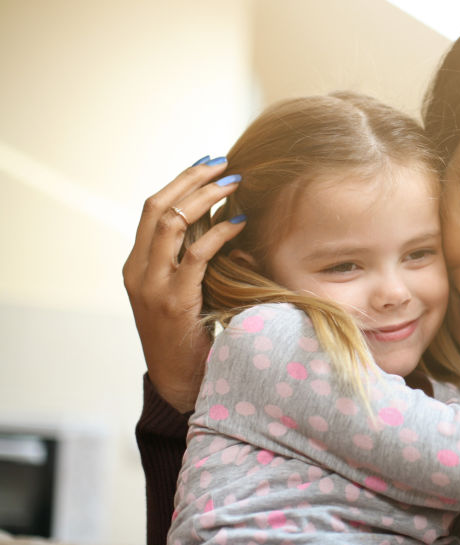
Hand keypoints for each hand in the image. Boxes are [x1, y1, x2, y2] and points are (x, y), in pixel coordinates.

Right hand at [122, 158, 244, 411]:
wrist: (180, 380)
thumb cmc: (190, 335)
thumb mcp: (184, 291)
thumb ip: (192, 261)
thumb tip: (225, 224)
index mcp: (136, 265)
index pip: (151, 209)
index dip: (179, 181)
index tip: (207, 163)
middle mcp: (138, 271)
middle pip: (157, 207)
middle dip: (190, 180)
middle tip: (223, 163)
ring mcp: (152, 286)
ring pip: (171, 224)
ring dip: (204, 198)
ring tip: (234, 184)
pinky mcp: (174, 301)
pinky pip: (196, 256)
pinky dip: (218, 233)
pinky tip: (239, 222)